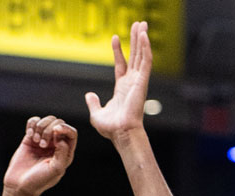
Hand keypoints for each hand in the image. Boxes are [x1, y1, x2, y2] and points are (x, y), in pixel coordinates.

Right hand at [2, 116, 76, 195]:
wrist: (19, 185)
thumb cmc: (38, 181)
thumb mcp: (55, 170)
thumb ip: (62, 154)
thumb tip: (61, 138)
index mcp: (65, 152)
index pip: (71, 133)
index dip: (65, 128)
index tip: (55, 131)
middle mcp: (56, 145)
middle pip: (58, 123)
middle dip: (49, 130)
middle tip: (42, 144)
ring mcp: (43, 140)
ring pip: (46, 120)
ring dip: (40, 127)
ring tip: (36, 141)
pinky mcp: (30, 138)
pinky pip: (34, 122)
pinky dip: (31, 125)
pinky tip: (29, 135)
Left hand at [85, 22, 151, 145]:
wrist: (120, 133)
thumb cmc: (111, 128)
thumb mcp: (96, 114)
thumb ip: (93, 103)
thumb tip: (89, 94)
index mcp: (122, 88)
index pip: (121, 64)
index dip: (118, 50)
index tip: (115, 37)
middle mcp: (132, 82)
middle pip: (134, 55)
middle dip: (135, 39)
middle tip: (137, 24)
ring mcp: (138, 81)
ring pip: (142, 55)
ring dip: (142, 39)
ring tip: (142, 24)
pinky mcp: (142, 81)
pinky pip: (146, 61)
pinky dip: (145, 48)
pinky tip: (144, 35)